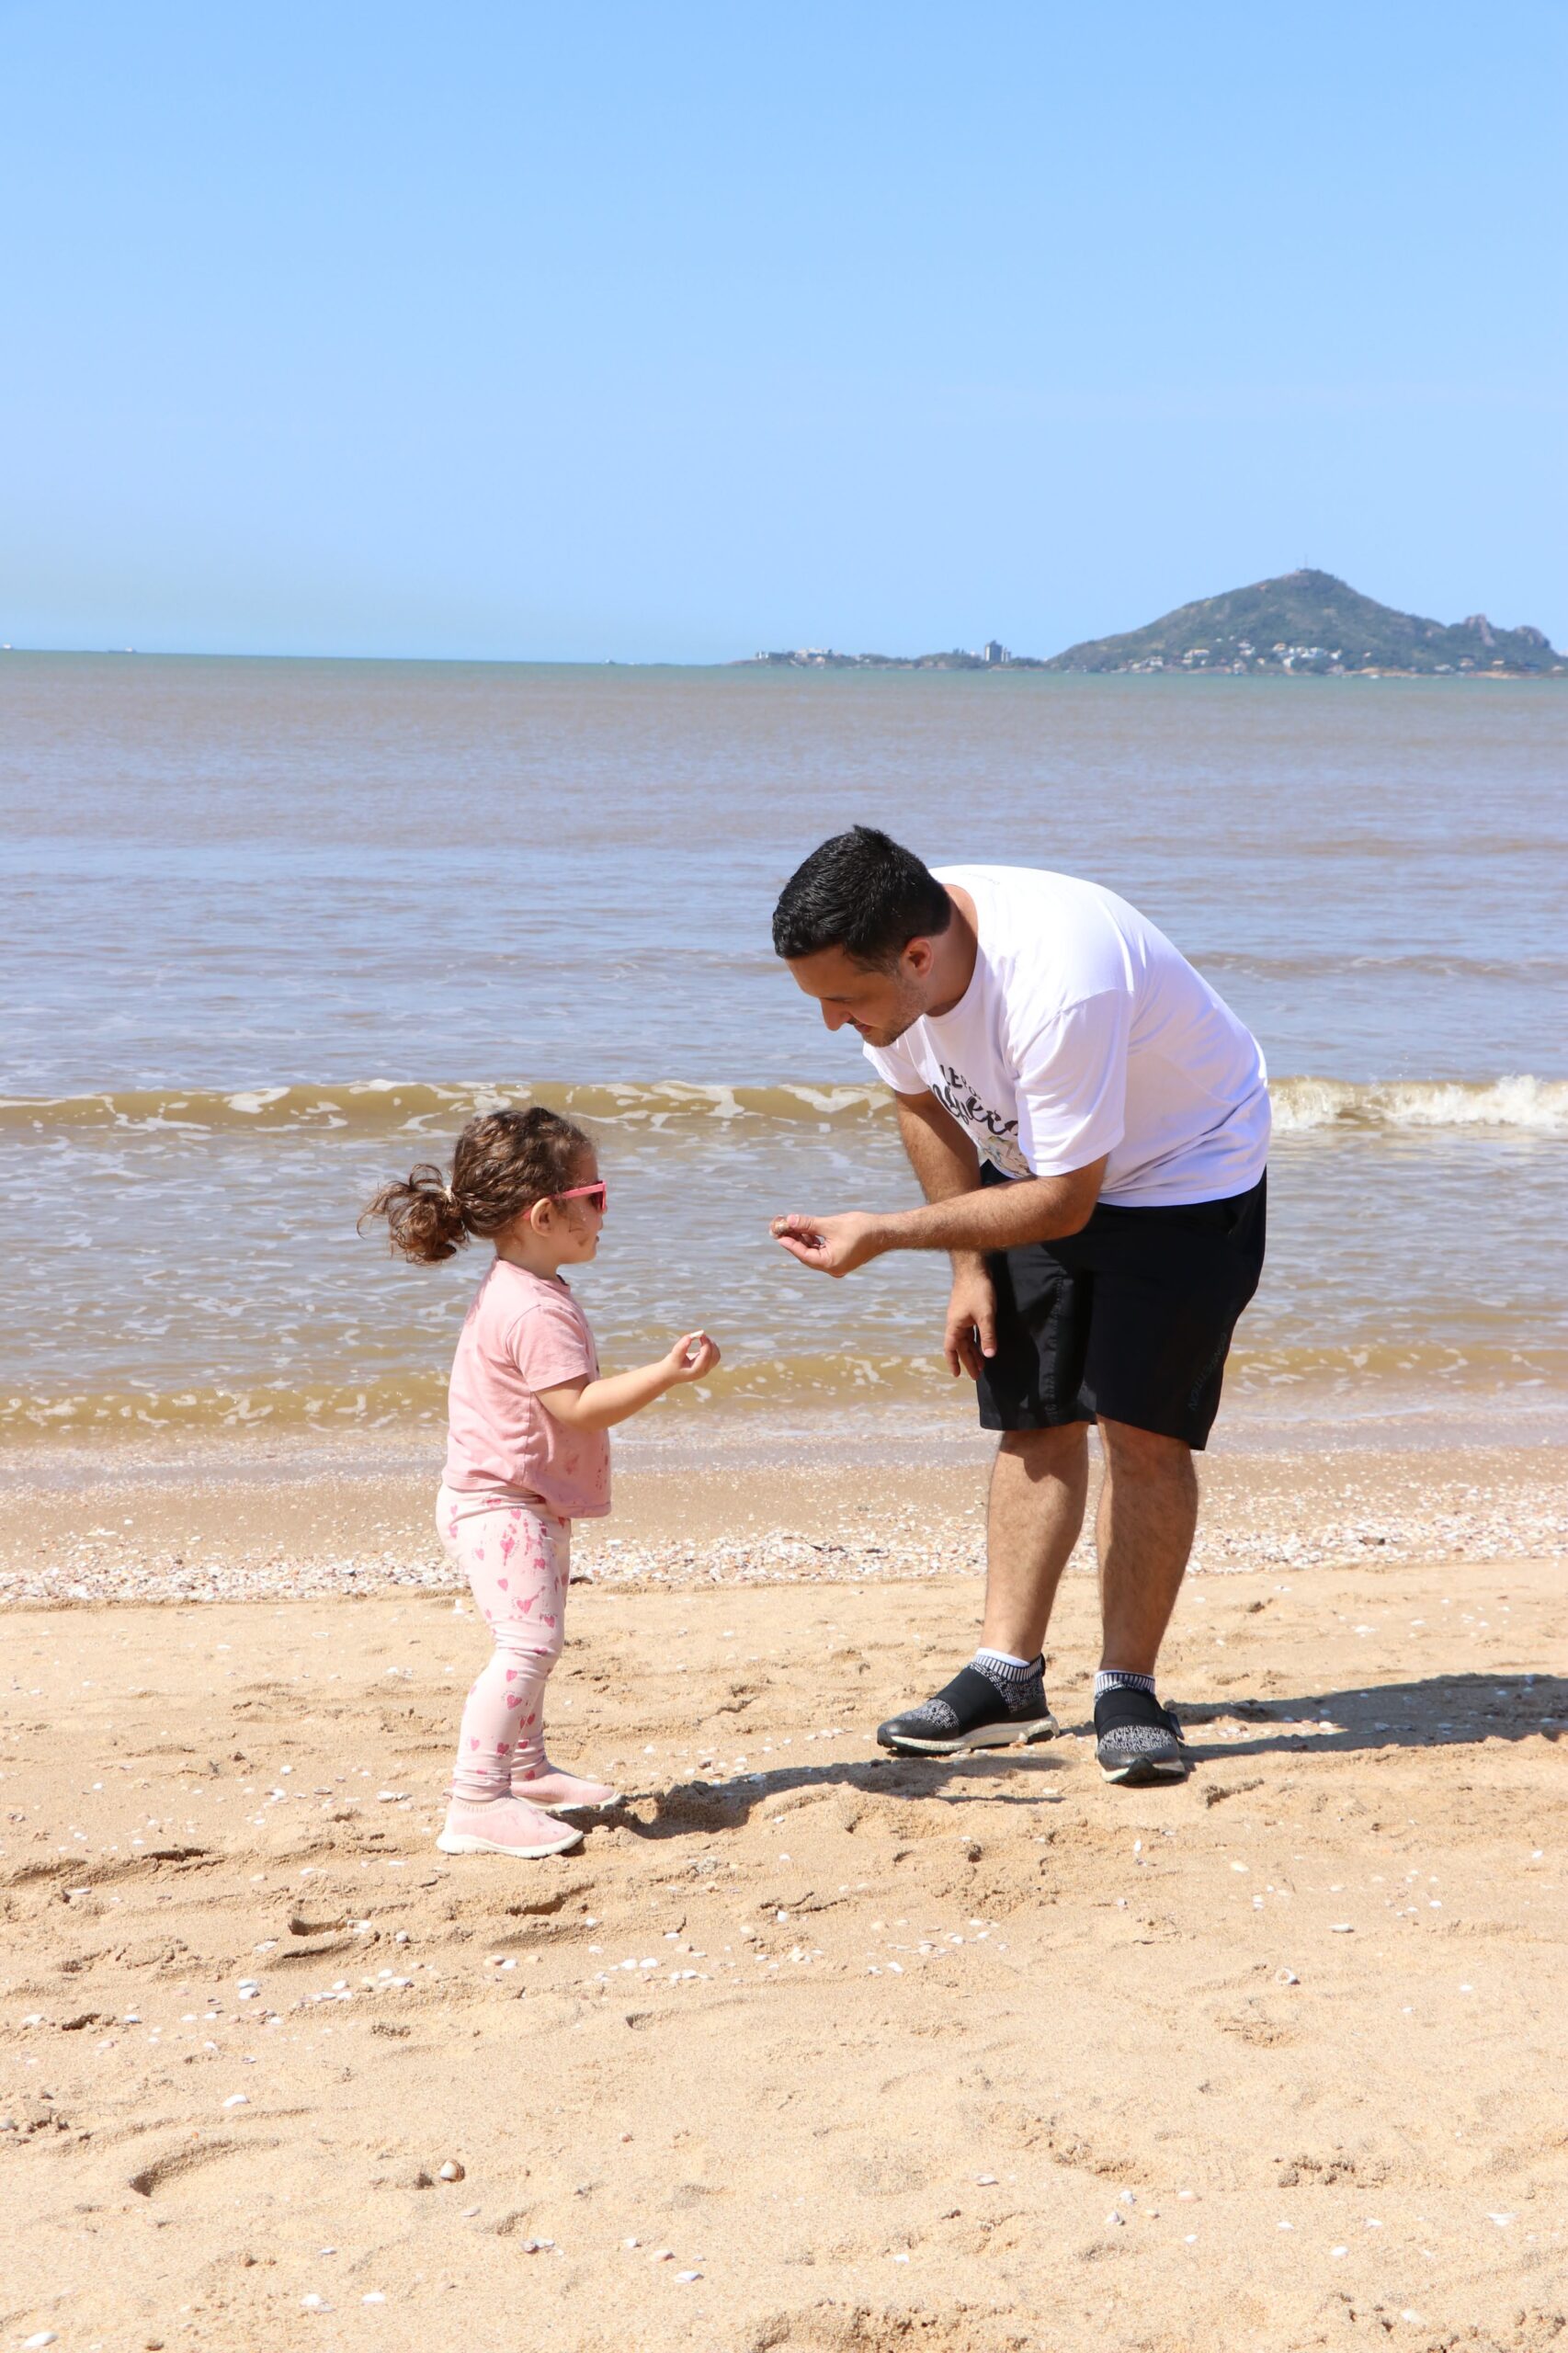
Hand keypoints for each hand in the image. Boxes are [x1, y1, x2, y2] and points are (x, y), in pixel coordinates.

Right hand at [662, 1330, 720, 1383]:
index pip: (706, 1356)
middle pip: (714, 1356)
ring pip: (716, 1355)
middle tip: (701, 1334)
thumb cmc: (670, 1365)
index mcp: (696, 1371)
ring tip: (702, 1337)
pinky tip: (703, 1341)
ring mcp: (706, 1369)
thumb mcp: (673, 1357)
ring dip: (712, 1345)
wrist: (669, 1375)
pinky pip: (714, 1355)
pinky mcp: (706, 1365)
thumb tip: (690, 1337)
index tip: (701, 1333)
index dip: (706, 1343)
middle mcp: (703, 1371)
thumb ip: (681, 1347)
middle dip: (710, 1344)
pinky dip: (711, 1347)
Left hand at [770, 1210, 883, 1277]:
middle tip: (781, 1228)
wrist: (884, 1232)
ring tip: (792, 1226)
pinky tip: (807, 1231)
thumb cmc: (861, 1228)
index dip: (790, 1243)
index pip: (804, 1255)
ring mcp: (837, 1266)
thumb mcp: (831, 1225)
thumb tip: (789, 1220)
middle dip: (795, 1241)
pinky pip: (822, 1253)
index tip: (778, 1234)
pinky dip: (814, 1243)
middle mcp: (833, 1269)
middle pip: (807, 1256)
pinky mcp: (841, 1260)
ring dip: (804, 1240)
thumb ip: (808, 1224)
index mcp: (830, 1263)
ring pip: (814, 1254)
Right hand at [944, 1262, 996, 1378]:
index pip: (951, 1349)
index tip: (957, 1375)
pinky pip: (971, 1331)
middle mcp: (956, 1323)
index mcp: (955, 1326)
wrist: (973, 1267)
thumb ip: (987, 1335)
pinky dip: (976, 1339)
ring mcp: (962, 1317)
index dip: (953, 1362)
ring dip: (974, 1351)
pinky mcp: (969, 1311)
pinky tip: (983, 1344)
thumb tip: (989, 1355)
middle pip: (961, 1346)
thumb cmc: (977, 1291)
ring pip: (967, 1339)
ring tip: (983, 1364)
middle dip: (969, 1361)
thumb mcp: (985, 1315)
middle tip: (978, 1375)